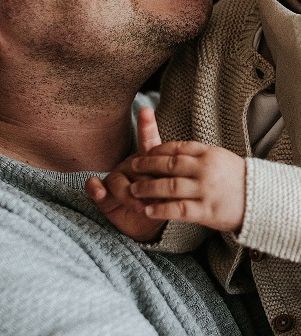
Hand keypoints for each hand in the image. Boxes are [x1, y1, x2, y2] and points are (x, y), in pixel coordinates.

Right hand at [85, 108, 166, 241]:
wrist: (148, 225)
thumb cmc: (162, 203)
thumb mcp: (170, 195)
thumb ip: (168, 186)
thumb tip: (165, 184)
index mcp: (149, 160)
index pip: (148, 140)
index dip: (146, 126)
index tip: (146, 111)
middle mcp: (131, 164)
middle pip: (135, 167)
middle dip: (146, 184)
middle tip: (156, 198)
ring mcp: (116, 177)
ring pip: (117, 179)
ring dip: (127, 193)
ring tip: (140, 206)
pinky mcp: (102, 193)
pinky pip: (95, 186)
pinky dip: (95, 187)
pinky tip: (97, 190)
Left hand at [129, 141, 246, 231]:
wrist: (261, 201)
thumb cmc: (239, 180)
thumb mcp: (222, 159)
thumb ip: (200, 154)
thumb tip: (173, 150)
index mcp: (210, 154)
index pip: (178, 148)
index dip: (158, 150)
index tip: (145, 152)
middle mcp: (207, 170)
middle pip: (170, 164)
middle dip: (148, 165)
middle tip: (132, 165)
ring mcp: (206, 190)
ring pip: (170, 186)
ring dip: (148, 188)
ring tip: (134, 190)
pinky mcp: (207, 211)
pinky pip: (178, 209)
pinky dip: (161, 209)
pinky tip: (149, 210)